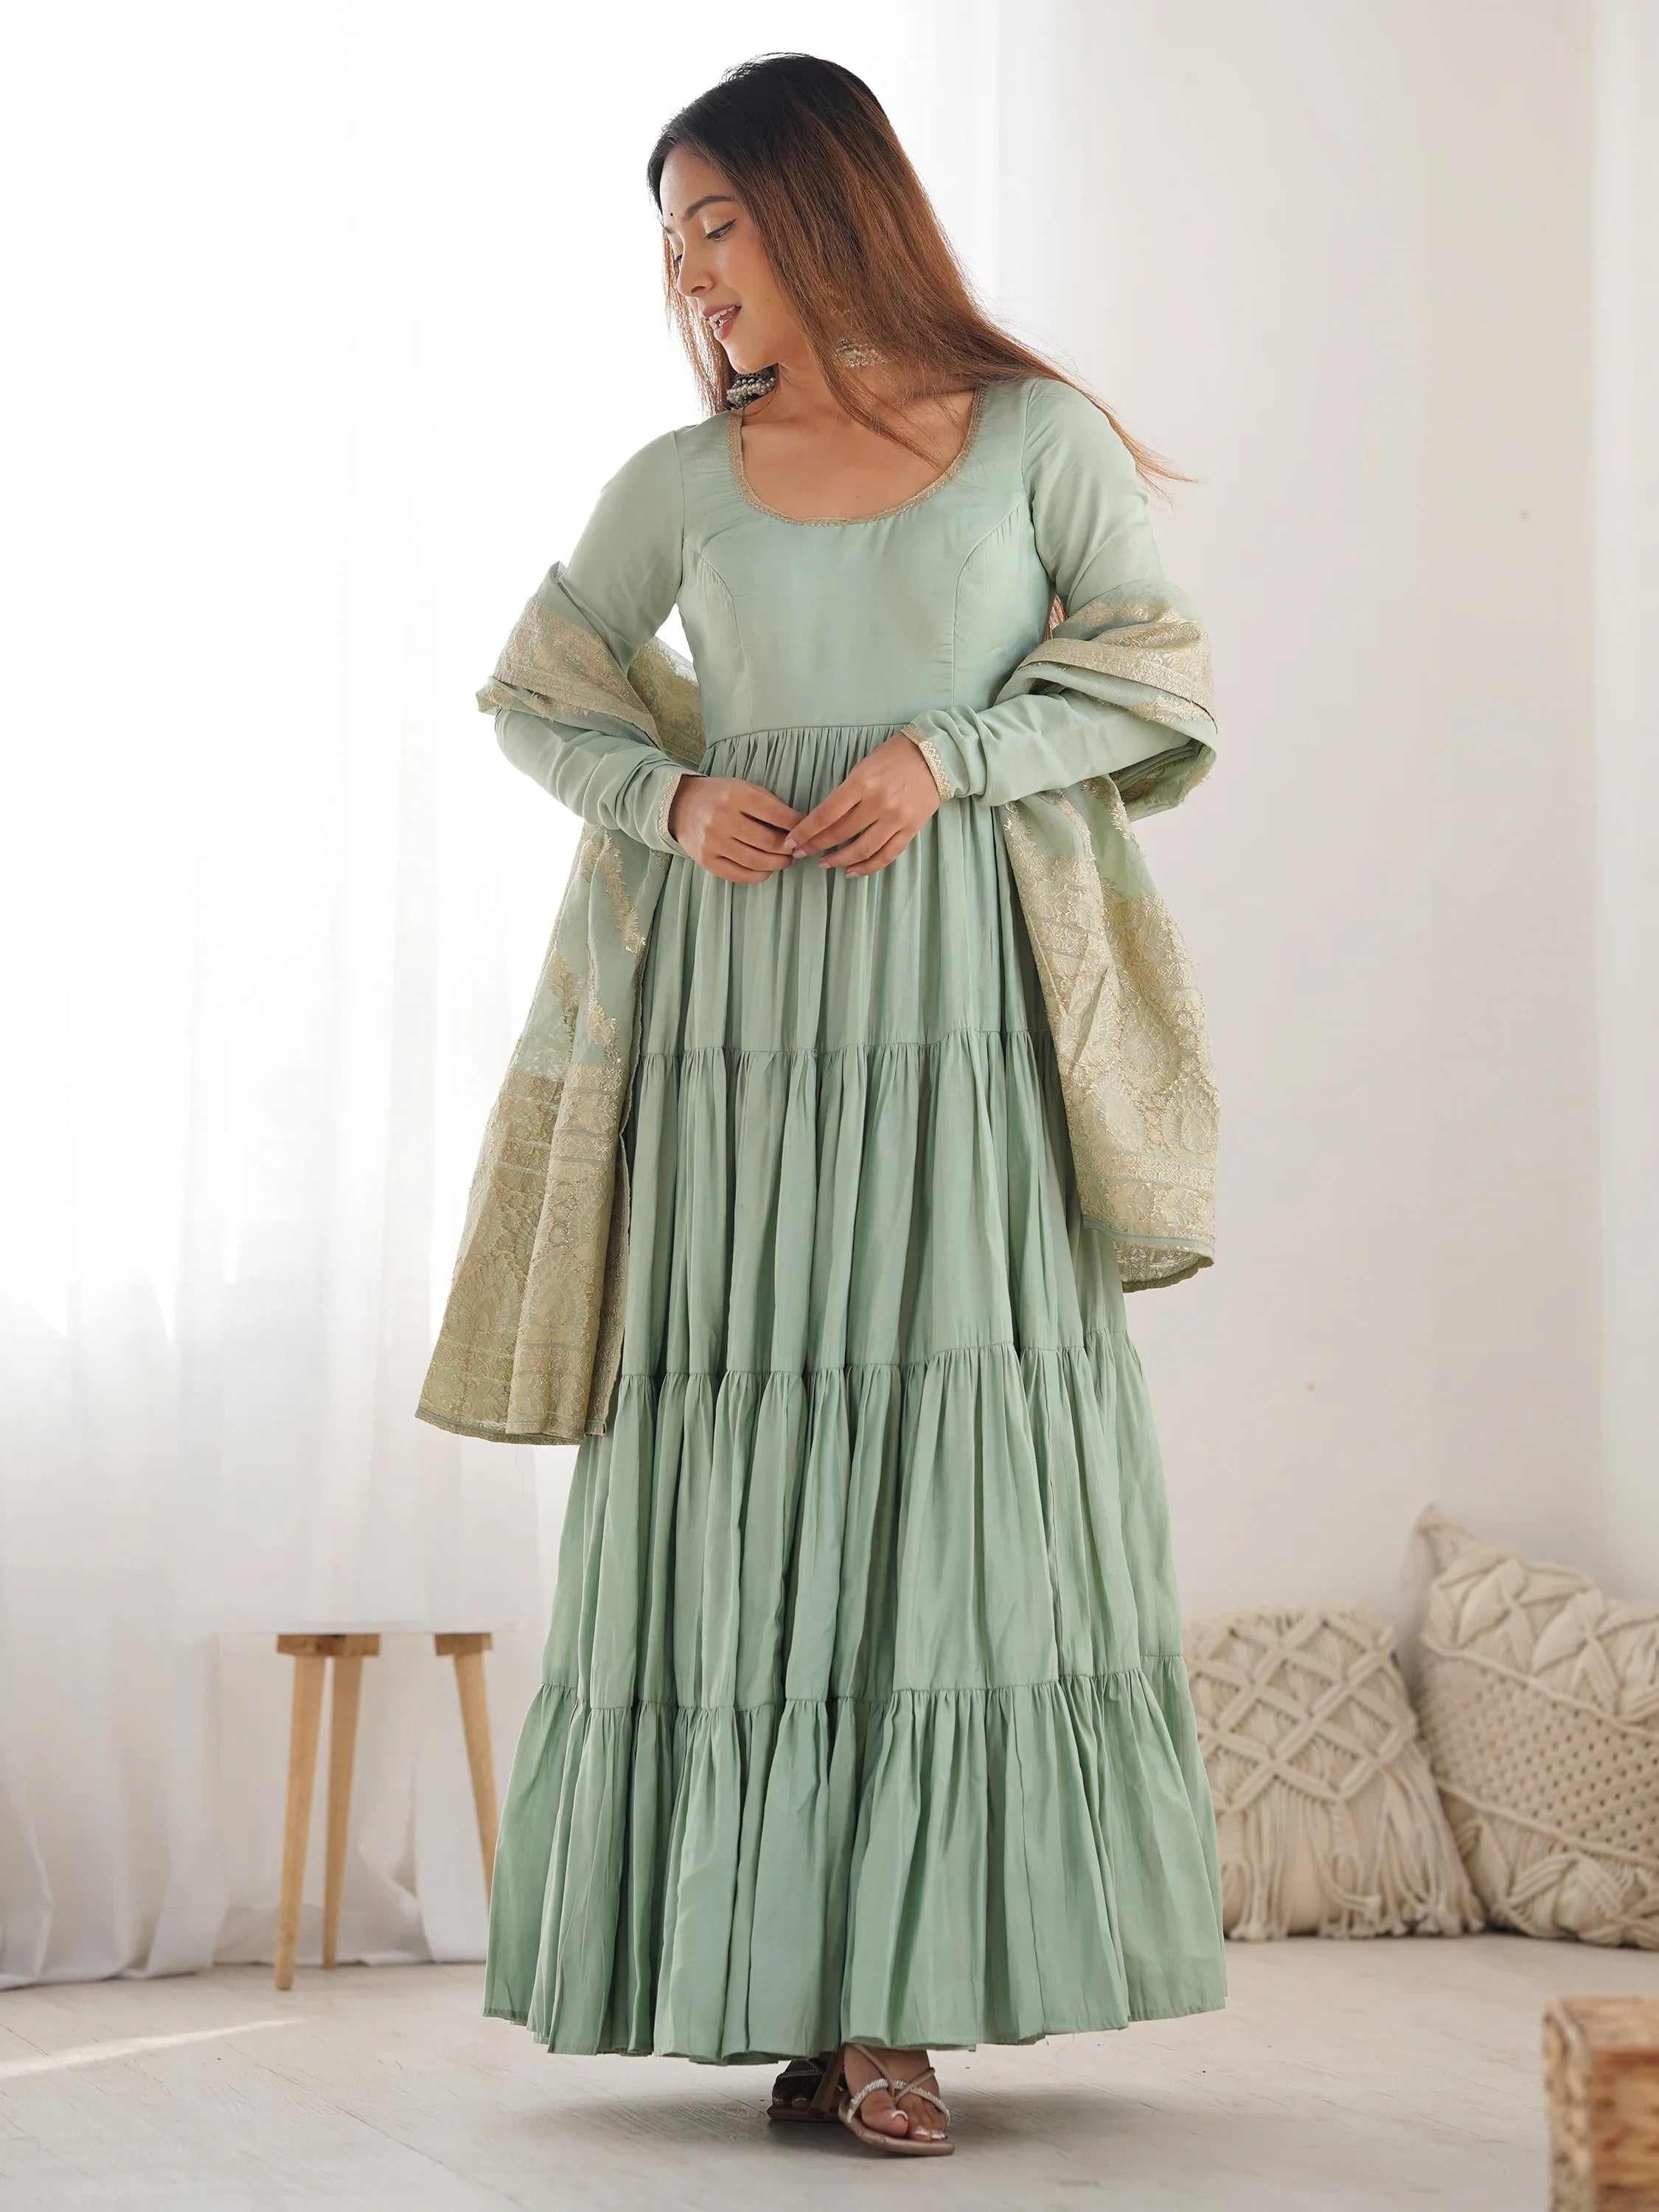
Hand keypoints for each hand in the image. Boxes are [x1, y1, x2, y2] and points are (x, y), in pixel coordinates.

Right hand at [669, 774, 802, 883]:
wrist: (682, 806)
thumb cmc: (722, 796)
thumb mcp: (745, 788)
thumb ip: (771, 805)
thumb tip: (799, 827)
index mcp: (737, 796)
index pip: (777, 815)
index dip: (798, 826)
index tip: (807, 830)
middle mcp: (723, 819)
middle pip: (769, 843)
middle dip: (789, 849)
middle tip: (796, 849)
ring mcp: (713, 842)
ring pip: (757, 862)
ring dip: (778, 864)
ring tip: (784, 859)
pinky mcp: (707, 861)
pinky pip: (740, 875)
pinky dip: (760, 875)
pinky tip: (766, 869)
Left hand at [782, 731, 942, 877]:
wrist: (936, 755)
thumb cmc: (894, 756)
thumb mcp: (864, 765)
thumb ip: (847, 792)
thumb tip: (826, 818)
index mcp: (861, 783)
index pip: (826, 814)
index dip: (805, 831)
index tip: (791, 842)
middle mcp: (878, 803)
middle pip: (840, 833)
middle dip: (816, 846)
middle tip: (801, 854)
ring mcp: (896, 819)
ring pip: (862, 849)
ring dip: (839, 860)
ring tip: (824, 863)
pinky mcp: (911, 829)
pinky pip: (886, 855)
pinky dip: (868, 867)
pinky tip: (852, 872)